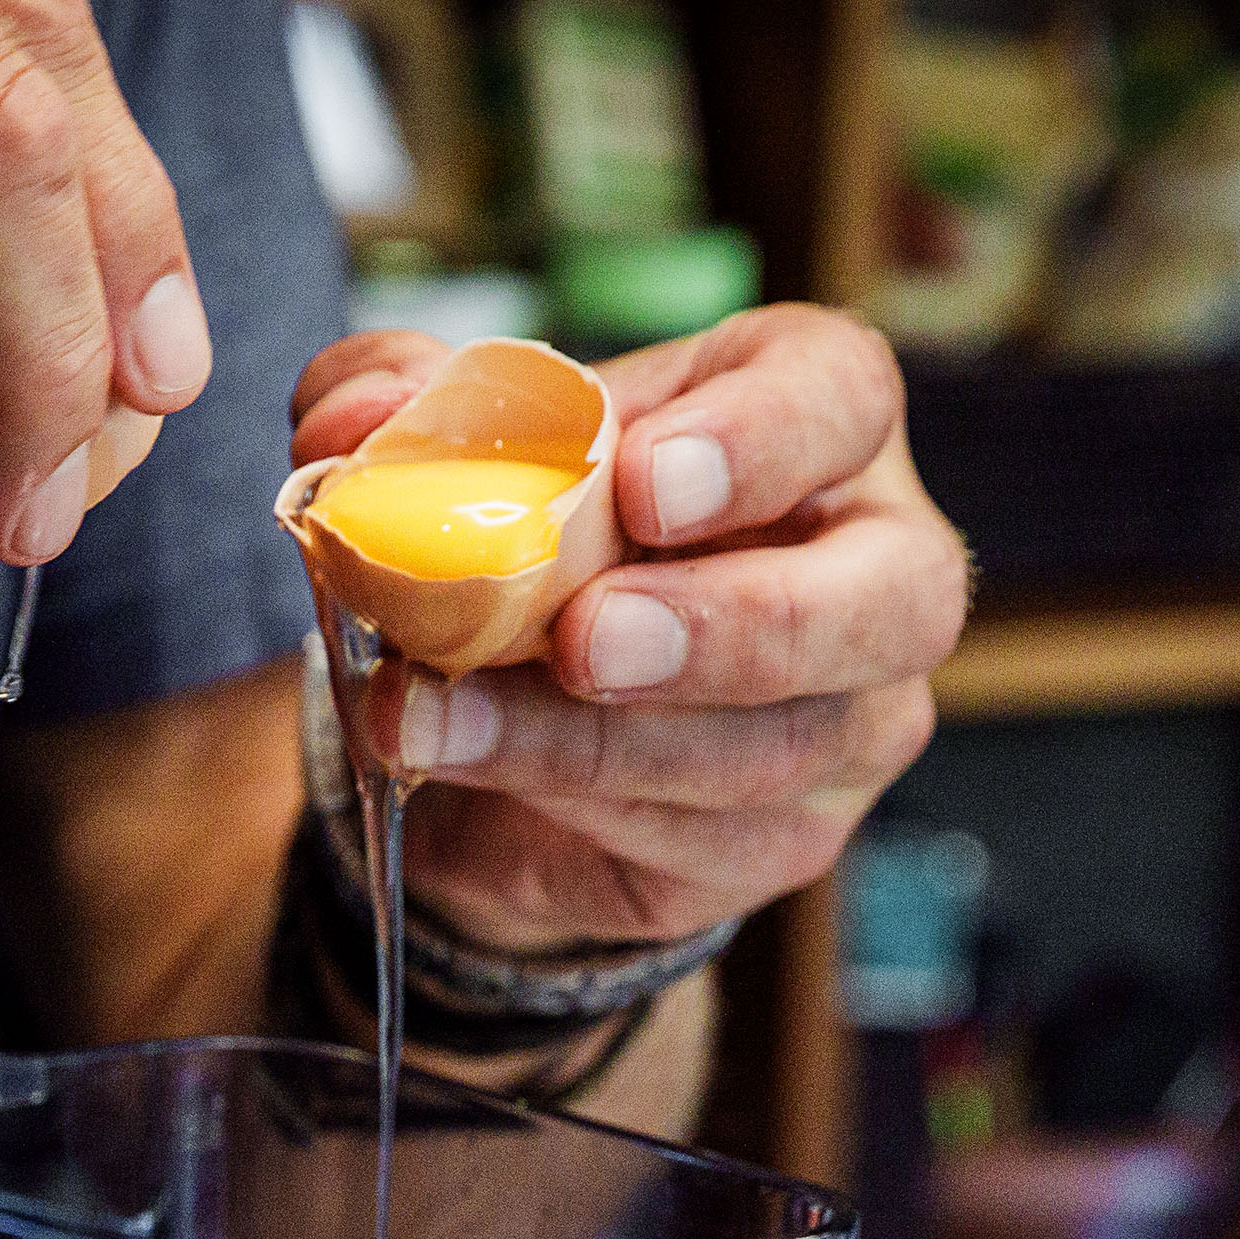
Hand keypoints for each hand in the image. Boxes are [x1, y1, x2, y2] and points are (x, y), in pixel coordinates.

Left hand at [289, 307, 965, 950]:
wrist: (512, 720)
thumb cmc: (536, 537)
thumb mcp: (456, 446)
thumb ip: (393, 403)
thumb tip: (348, 422)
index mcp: (816, 423)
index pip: (843, 399)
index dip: (759, 437)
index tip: (640, 477)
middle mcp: (877, 569)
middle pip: (891, 596)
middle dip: (737, 621)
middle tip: (586, 637)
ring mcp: (850, 720)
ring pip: (774, 744)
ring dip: (590, 738)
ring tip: (441, 713)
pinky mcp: (788, 837)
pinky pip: (704, 838)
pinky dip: (566, 801)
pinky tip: (465, 761)